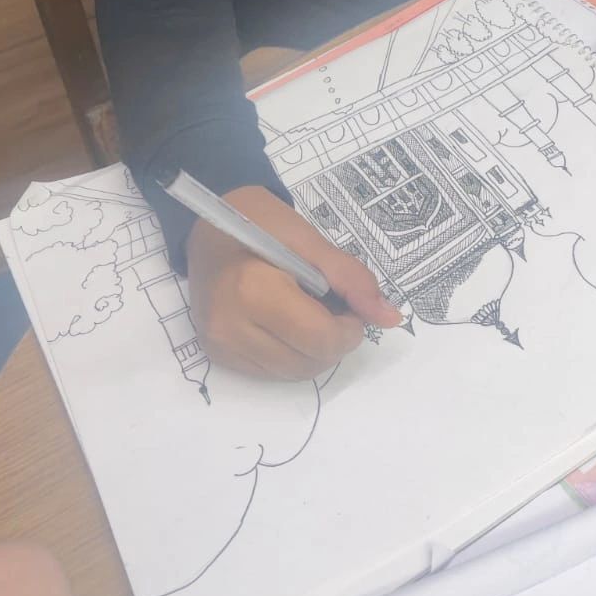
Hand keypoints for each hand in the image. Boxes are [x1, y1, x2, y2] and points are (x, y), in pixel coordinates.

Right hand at [187, 186, 400, 379]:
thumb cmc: (259, 222)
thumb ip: (350, 279)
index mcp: (253, 290)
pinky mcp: (215, 354)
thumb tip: (390, 318)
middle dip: (335, 341)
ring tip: (309, 313)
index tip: (350, 306)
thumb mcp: (308, 239)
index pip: (320, 338)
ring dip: (314, 352)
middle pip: (309, 362)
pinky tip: (286, 323)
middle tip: (333, 307)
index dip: (349, 329)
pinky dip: (291, 354)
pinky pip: (270, 372)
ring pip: (292, 373)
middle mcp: (230, 326)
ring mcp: (220, 344)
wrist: (206, 224)